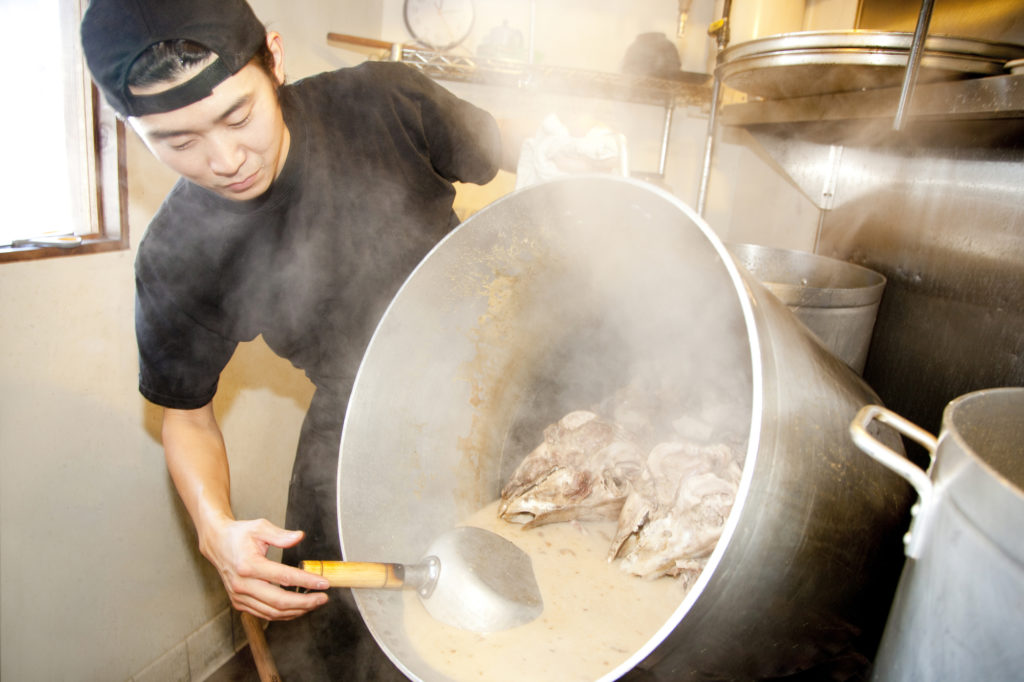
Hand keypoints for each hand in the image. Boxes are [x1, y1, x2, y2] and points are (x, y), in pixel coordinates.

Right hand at [199, 516, 329, 620]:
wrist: (217, 543)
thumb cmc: (239, 534)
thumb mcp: (260, 527)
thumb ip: (280, 535)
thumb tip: (298, 537)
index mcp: (248, 565)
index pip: (283, 577)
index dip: (306, 581)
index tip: (323, 583)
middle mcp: (242, 584)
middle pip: (279, 601)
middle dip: (305, 602)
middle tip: (323, 598)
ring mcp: (239, 596)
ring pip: (272, 612)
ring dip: (296, 611)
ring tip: (313, 603)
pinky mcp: (239, 603)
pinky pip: (264, 614)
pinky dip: (283, 614)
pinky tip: (297, 608)